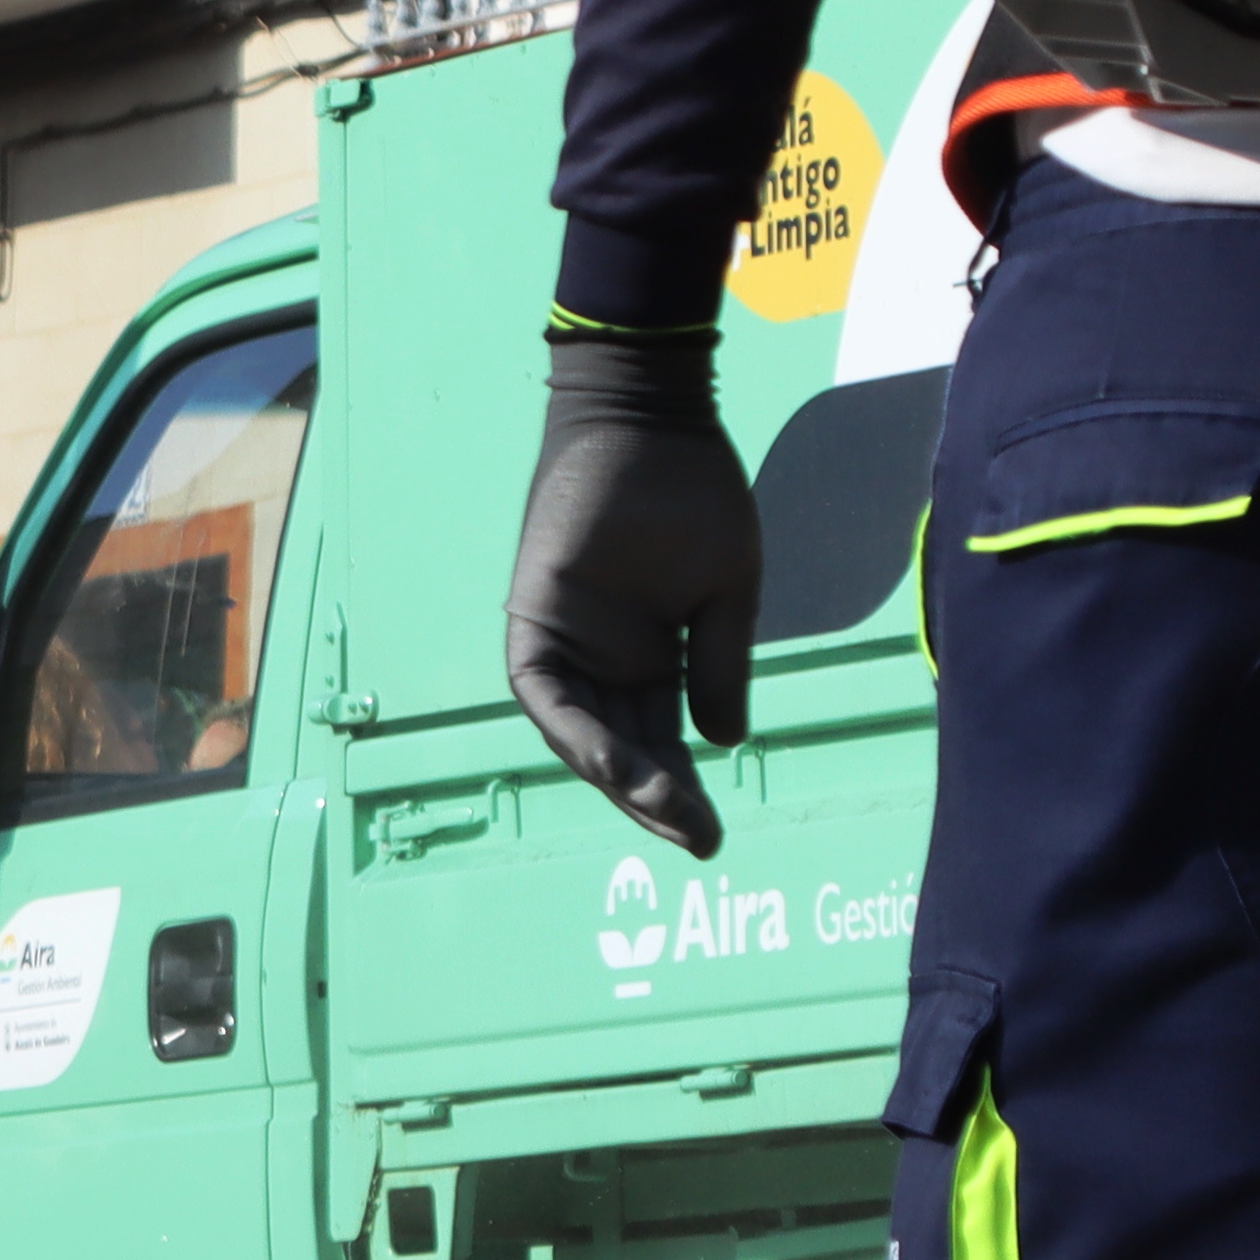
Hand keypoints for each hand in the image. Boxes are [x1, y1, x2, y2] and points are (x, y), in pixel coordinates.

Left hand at [504, 325, 761, 856]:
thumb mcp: (725, 592)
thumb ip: (719, 665)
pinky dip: (573, 729)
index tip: (711, 834)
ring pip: (581, 733)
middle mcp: (602, 659)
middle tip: (698, 842)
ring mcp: (566, 640)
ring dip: (619, 778)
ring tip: (666, 814)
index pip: (658, 740)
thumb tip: (722, 743)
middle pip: (620, 748)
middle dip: (654, 799)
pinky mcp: (534, 616)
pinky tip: (611, 765)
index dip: (681, 788)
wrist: (655, 417)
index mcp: (648, 657)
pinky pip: (544, 690)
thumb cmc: (695, 491)